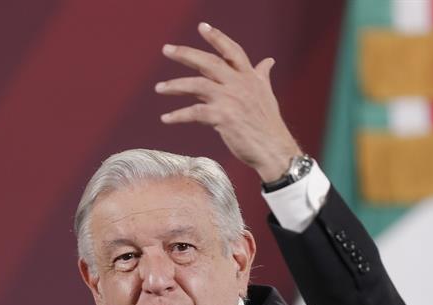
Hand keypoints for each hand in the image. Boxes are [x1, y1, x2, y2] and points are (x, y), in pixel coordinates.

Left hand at [156, 22, 301, 181]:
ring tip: (159, 88)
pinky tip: (166, 118)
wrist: (273, 149)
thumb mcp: (266, 94)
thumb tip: (268, 61)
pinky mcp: (223, 117)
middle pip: (208, 63)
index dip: (217, 38)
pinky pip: (194, 113)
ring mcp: (230, 100)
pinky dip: (178, 115)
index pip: (231, 51)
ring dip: (175, 86)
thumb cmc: (268, 124)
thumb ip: (262, 76)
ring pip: (197, 85)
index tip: (202, 27)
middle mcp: (239, 84)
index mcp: (249, 77)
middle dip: (186, 54)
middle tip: (166, 49)